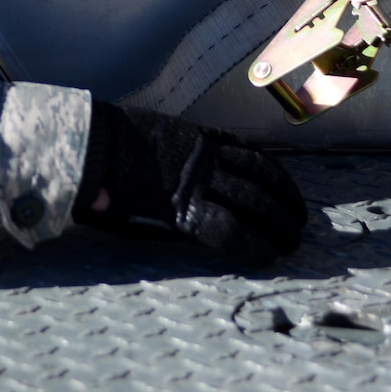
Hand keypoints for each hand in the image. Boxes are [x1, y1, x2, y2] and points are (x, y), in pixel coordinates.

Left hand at [71, 103, 304, 263]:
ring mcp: (203, 154)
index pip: (235, 233)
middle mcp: (200, 181)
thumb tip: (209, 239)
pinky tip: (274, 175)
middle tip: (295, 241)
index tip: (272, 258)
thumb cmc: (108, 196)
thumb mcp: (140, 228)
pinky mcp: (198, 133)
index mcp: (183, 211)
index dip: (259, 248)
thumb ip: (178, 232)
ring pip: (256, 171)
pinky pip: (240, 147)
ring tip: (298, 211)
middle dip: (280, 225)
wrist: (92, 146)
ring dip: (283, 192)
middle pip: (254, 204)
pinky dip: (262, 161)